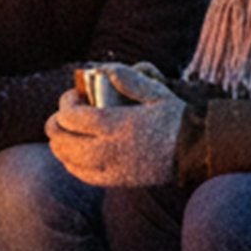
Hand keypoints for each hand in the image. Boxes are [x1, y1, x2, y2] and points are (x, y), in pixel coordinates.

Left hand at [45, 74, 185, 188]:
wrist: (194, 152)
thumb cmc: (175, 118)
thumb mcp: (155, 92)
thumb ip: (128, 79)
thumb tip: (104, 69)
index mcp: (115, 125)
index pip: (70, 116)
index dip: (64, 103)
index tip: (73, 95)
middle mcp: (106, 150)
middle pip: (61, 139)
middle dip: (56, 123)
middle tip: (64, 114)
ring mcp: (108, 168)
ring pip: (66, 158)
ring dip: (60, 142)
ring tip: (68, 131)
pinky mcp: (114, 181)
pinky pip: (80, 174)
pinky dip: (71, 161)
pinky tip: (76, 151)